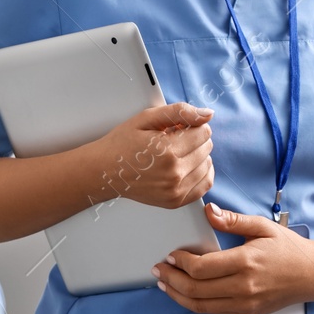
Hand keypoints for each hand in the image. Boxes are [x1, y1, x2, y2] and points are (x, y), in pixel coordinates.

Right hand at [91, 103, 215, 209]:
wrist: (105, 172)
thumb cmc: (122, 144)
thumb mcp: (146, 118)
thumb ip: (180, 112)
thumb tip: (208, 114)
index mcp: (167, 150)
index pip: (204, 133)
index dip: (192, 126)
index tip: (178, 128)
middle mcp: (173, 173)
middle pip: (207, 148)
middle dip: (195, 140)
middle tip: (174, 140)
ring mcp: (175, 190)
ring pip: (207, 165)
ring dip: (198, 155)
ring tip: (177, 153)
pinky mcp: (175, 201)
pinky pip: (205, 184)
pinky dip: (202, 172)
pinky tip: (188, 165)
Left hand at [152, 202, 313, 313]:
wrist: (313, 275)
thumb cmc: (288, 248)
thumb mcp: (263, 227)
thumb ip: (233, 220)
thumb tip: (208, 211)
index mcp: (246, 262)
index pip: (201, 267)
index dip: (180, 262)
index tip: (171, 254)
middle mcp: (244, 286)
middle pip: (195, 289)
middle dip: (171, 279)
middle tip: (158, 269)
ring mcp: (245, 303)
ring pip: (200, 305)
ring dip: (177, 295)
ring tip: (164, 284)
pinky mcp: (246, 312)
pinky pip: (213, 312)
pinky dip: (194, 304)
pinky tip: (184, 294)